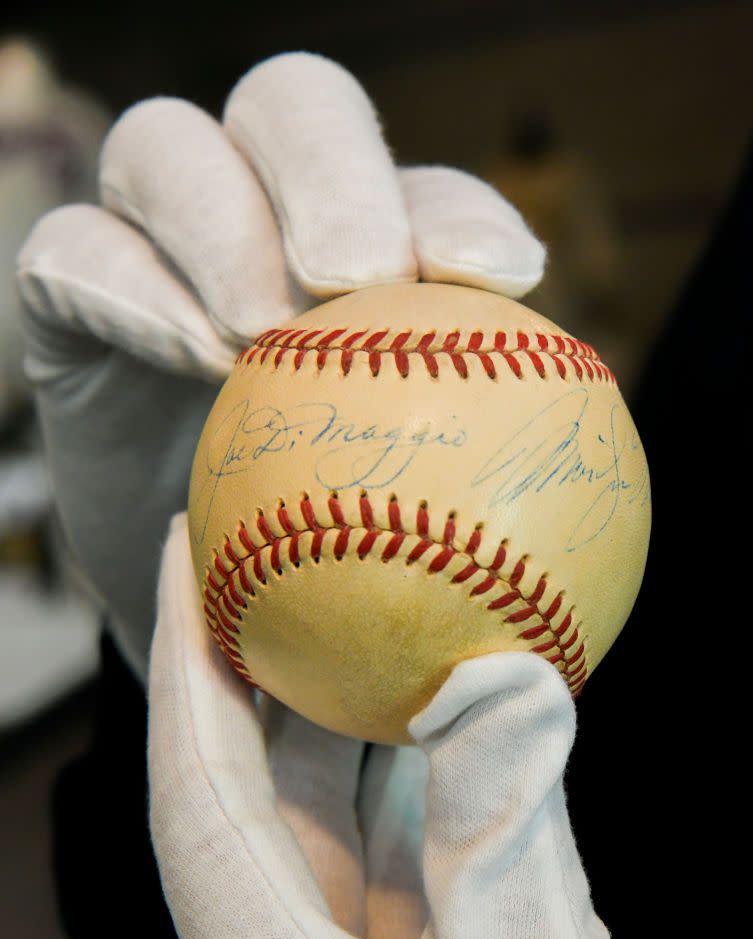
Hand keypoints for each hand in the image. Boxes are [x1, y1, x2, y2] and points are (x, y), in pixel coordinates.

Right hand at [16, 51, 544, 679]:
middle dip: (334, 172)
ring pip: (167, 148)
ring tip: (259, 332)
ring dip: (220, 225)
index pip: (420, 194)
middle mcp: (264, 225)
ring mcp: (156, 251)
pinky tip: (189, 358)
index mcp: (371, 265)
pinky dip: (127, 290)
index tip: (508, 280)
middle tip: (364, 275)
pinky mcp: (72, 300)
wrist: (209, 617)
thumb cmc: (338, 596)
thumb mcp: (419, 582)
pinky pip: (72, 255)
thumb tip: (554, 594)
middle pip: (295, 110)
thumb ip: (473, 558)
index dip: (463, 209)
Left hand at [149, 513, 651, 938]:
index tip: (190, 540)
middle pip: (249, 771)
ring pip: (332, 797)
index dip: (185, 650)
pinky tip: (463, 704)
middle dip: (259, 653)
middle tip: (284, 544)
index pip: (193, 776)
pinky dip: (430, 757)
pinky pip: (410, 829)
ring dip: (349, 699)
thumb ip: (507, 837)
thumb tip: (505, 671)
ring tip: (372, 602)